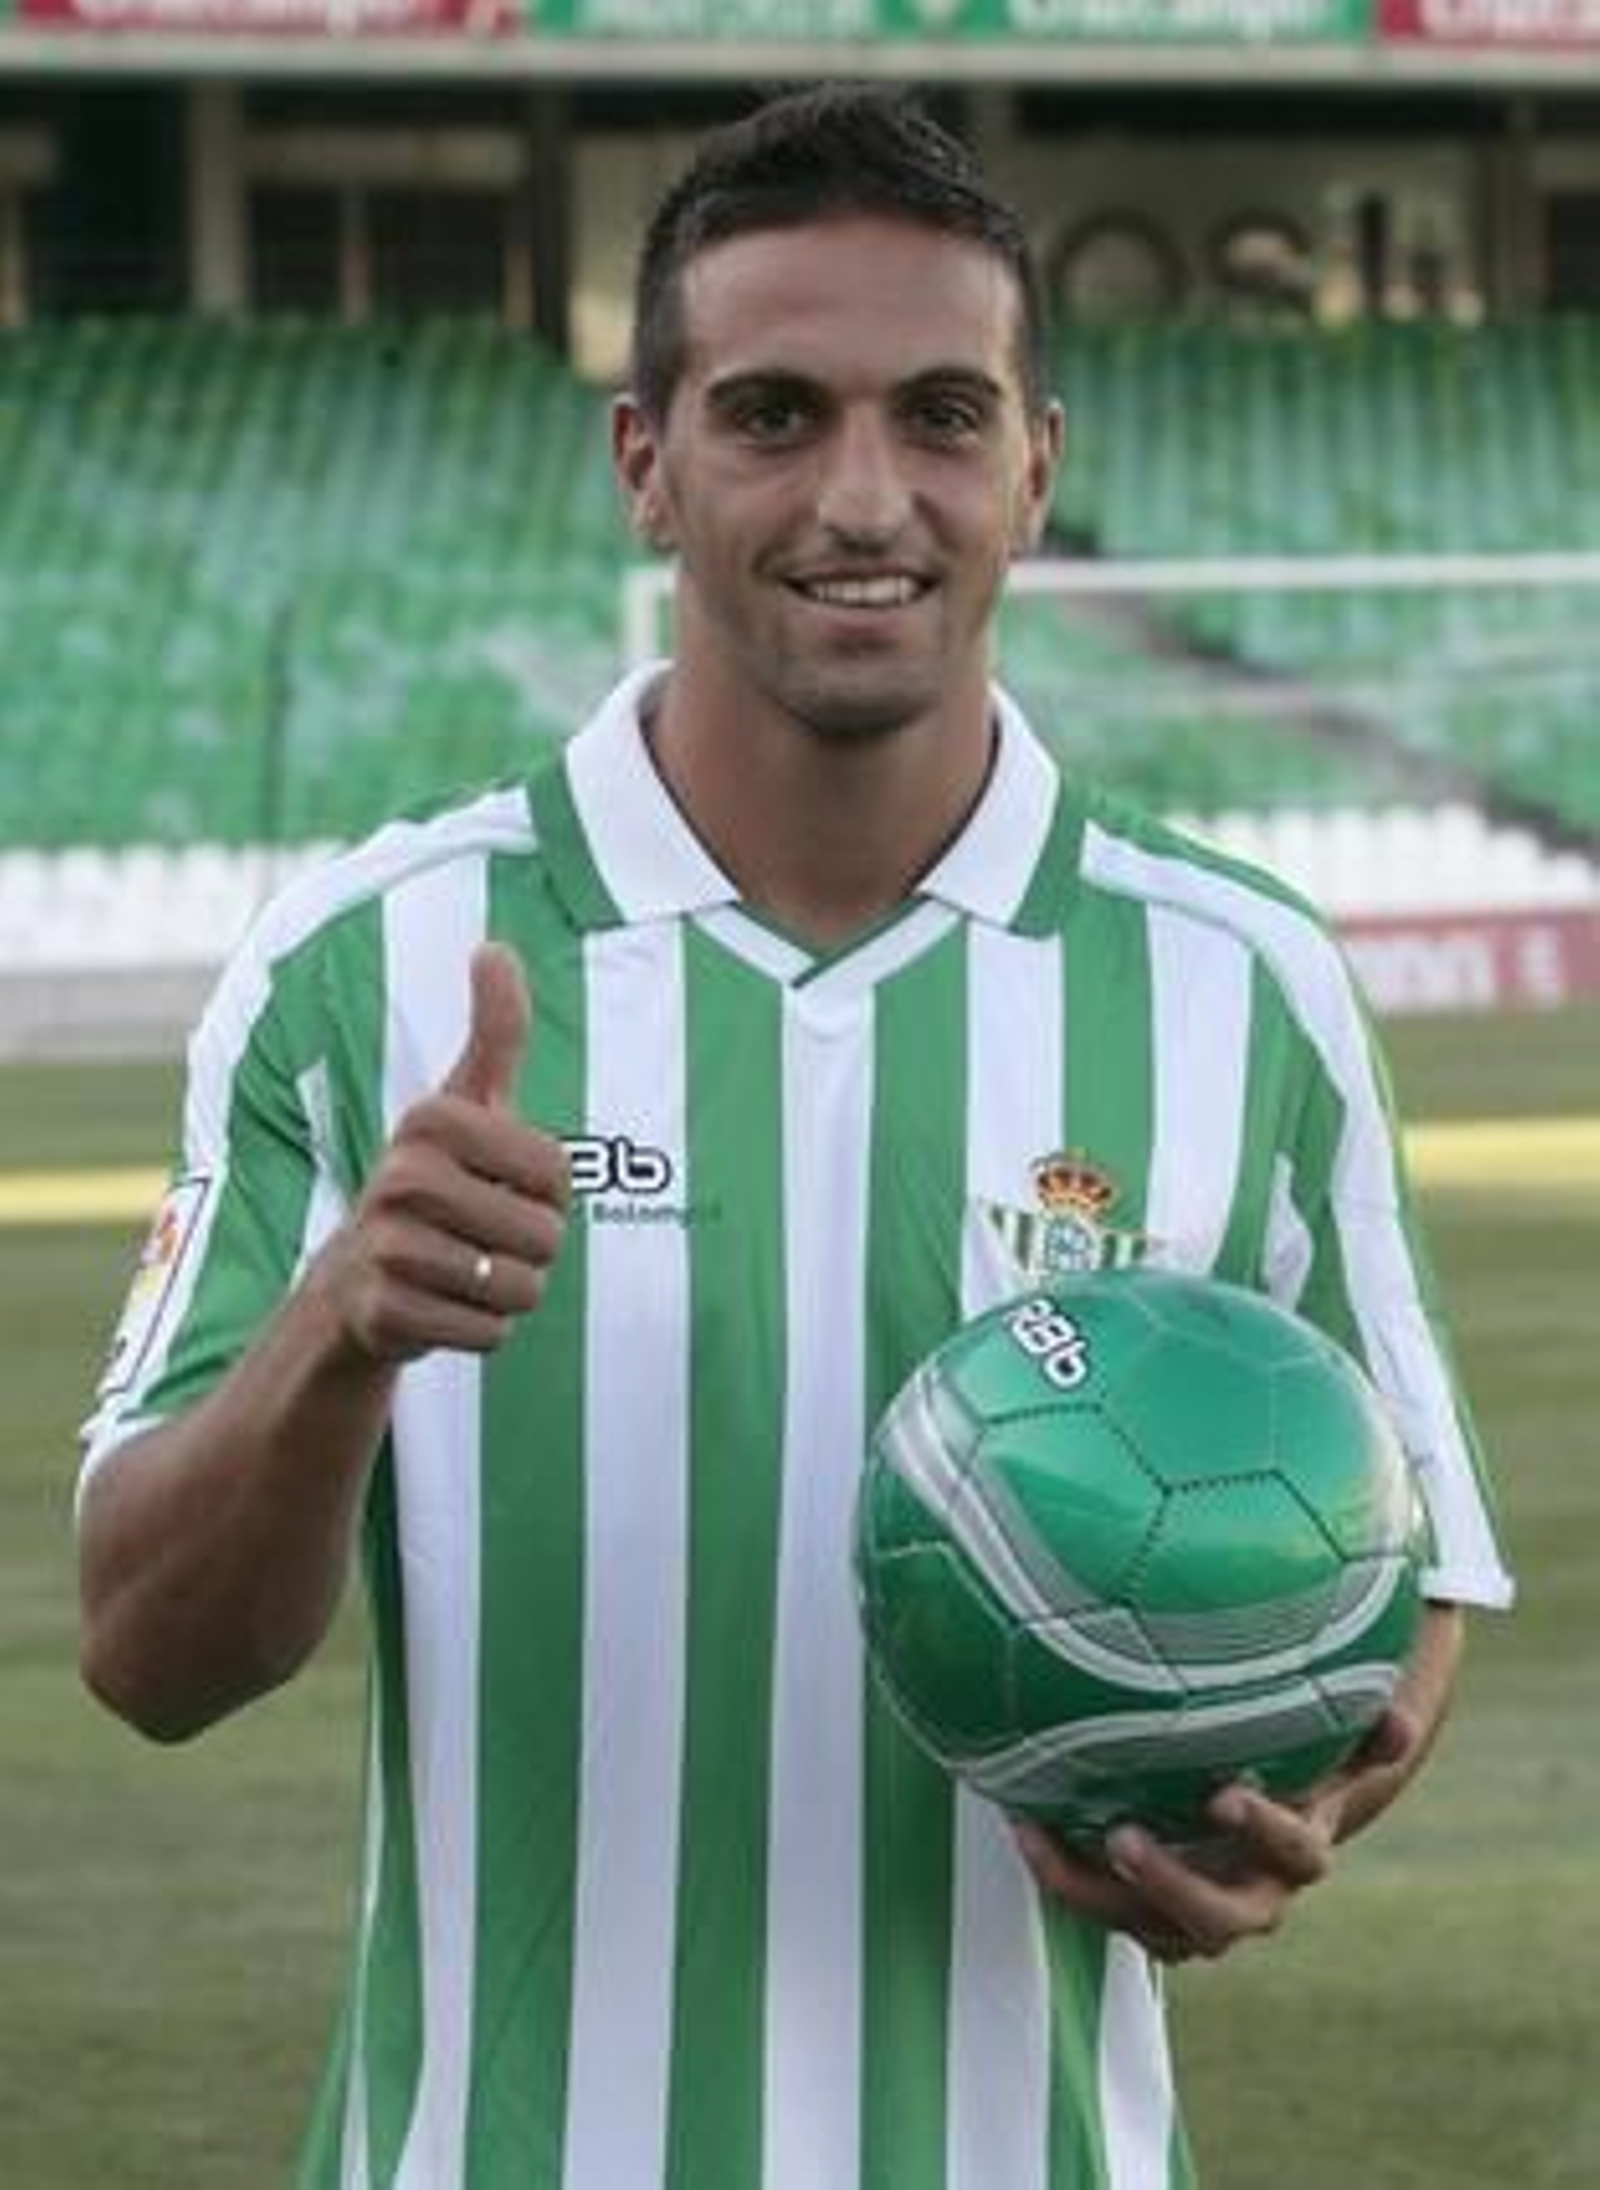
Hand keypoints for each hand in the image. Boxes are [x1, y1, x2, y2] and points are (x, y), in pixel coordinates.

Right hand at [314, 942, 570, 1363]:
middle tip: (481, 1236)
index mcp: (430, 1120)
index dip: (548, 1191)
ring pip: (520, 1288)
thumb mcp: (467, 1103)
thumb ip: (494, 1030)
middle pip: (545, 1235)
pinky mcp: (383, 1313)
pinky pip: (489, 1333)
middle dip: (532, 1249)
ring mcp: (386, 1248)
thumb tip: (493, 946)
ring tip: (462, 1271)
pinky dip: (482, 1330)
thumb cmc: (436, 1181)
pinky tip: (442, 1306)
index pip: (557, 1171)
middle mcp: (400, 1177)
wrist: (357, 1281)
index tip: (501, 1184)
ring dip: (508, 1292)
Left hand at [1013, 1704, 1420, 1965]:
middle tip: (1125, 1837)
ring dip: (1096, 1892)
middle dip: (1172, 1885)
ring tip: (1041, 1840)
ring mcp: (1198, 1914)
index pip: (1296, 1852)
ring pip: (1150, 1928)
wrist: (1268, 1815)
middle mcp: (1253, 1896)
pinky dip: (1067, 1876)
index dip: (1266, 1830)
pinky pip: (1108, 1910)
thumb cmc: (1306, 1757)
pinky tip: (1024, 1826)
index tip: (1226, 1793)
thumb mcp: (1336, 1739)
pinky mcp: (1151, 1914)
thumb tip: (1402, 1724)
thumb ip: (1367, 1731)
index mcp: (1299, 1851)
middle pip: (1220, 1919)